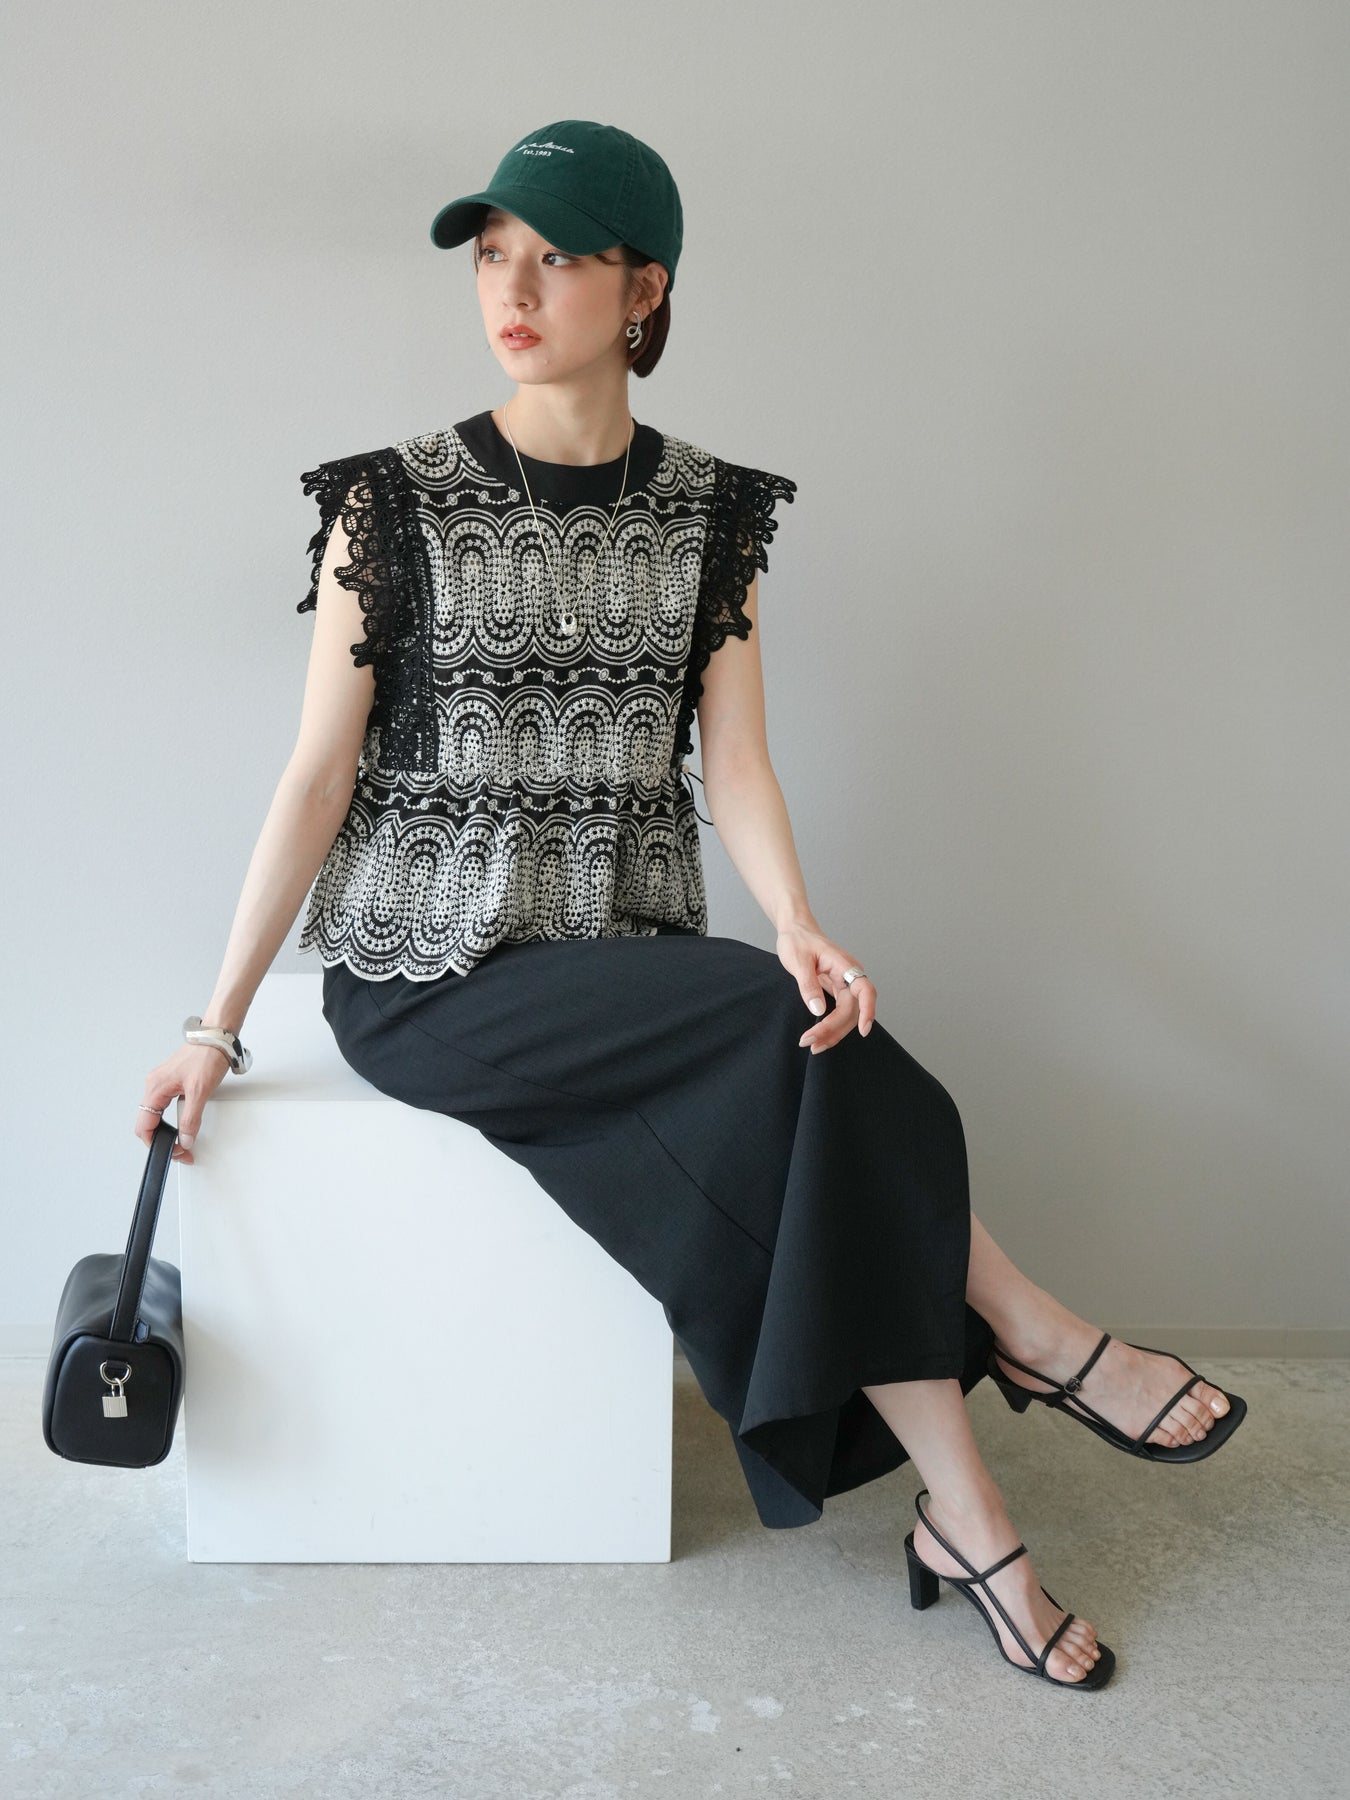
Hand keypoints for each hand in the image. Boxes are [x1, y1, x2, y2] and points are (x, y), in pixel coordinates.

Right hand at [134, 1044, 231, 1164]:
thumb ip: (191, 1119)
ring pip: (157, 1115)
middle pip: (148, 1123)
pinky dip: (172, 1118)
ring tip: (182, 1140)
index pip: (144, 1126)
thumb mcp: (200, 1091)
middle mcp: (155, 1085)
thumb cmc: (207, 1056)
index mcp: (155, 1088)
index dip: (156, 1144)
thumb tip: (185, 1139)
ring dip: (167, 1130)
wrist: (218, 1038)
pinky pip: (165, 1106)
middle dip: (162, 1140)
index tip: (173, 1153)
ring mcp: (162, 1083)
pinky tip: (184, 1122)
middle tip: (181, 1150)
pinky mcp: (172, 1081)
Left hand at [776, 921, 876, 1053]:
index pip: (865, 990)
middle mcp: (849, 976)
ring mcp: (844, 984)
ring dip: (833, 1032)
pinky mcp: (837, 990)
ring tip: (814, 1046)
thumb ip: (808, 985)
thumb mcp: (798, 961)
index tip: (864, 1030)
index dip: (868, 1010)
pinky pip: (840, 1012)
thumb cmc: (798, 940)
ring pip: (847, 1015)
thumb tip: (818, 1011)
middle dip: (834, 1029)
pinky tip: (820, 1037)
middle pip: (852, 1009)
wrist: (796, 930)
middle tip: (811, 1043)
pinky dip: (831, 1026)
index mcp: (844, 965)